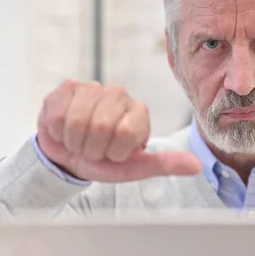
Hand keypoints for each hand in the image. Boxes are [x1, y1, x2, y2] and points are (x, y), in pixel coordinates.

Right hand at [36, 79, 201, 182]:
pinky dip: (57, 131)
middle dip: (92, 148)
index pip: (126, 132)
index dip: (113, 151)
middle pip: (100, 125)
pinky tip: (64, 130)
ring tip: (80, 141)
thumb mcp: (134, 168)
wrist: (67, 158)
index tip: (113, 154)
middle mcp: (120, 95)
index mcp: (139, 112)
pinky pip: (57, 113)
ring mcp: (93, 88)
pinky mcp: (68, 87)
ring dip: (74, 141)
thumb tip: (196, 166)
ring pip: (77, 120)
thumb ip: (164, 164)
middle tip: (93, 150)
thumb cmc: (103, 161)